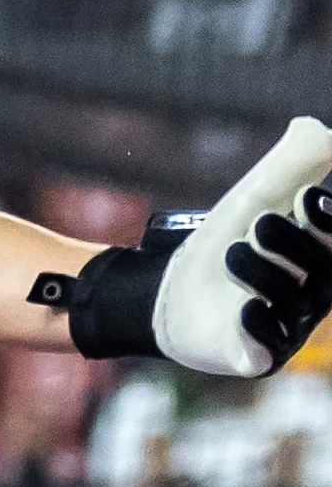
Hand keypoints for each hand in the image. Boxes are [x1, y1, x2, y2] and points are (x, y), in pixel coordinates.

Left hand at [31, 117, 331, 376]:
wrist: (170, 294)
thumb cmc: (224, 242)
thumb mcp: (254, 199)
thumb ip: (290, 165)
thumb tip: (320, 129)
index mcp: (318, 259)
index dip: (326, 221)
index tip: (309, 197)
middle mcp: (310, 298)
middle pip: (315, 270)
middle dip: (288, 242)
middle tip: (258, 222)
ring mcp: (284, 330)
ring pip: (288, 305)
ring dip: (261, 274)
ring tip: (232, 252)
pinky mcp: (252, 356)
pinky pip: (264, 351)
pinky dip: (258, 331)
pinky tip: (245, 309)